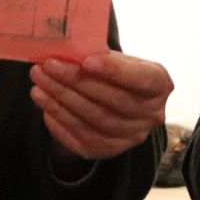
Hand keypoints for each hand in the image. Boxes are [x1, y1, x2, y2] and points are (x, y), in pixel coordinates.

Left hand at [29, 52, 172, 159]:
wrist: (115, 100)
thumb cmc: (116, 73)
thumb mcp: (119, 59)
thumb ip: (101, 55)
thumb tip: (68, 49)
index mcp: (159, 85)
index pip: (141, 80)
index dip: (115, 71)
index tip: (87, 61)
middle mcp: (151, 115)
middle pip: (111, 101)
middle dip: (75, 82)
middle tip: (48, 66)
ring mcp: (130, 137)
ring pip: (93, 120)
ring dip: (61, 100)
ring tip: (39, 82)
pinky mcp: (108, 150)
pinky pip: (80, 138)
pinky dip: (59, 120)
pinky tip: (44, 102)